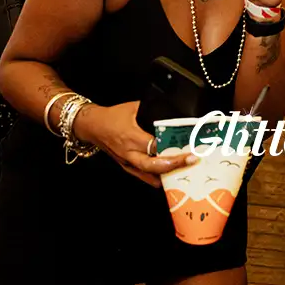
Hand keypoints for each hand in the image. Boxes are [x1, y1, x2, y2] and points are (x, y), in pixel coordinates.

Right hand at [74, 101, 197, 187]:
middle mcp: (129, 153)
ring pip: (150, 176)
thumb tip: (172, 110)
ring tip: (186, 170)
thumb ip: (152, 110)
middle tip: (192, 161)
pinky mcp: (126, 167)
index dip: (172, 147)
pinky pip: (144, 177)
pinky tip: (171, 174)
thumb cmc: (112, 116)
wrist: (92, 126)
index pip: (155, 146)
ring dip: (168, 174)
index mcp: (131, 136)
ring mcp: (127, 163)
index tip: (188, 146)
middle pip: (153, 166)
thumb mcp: (133, 107)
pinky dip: (158, 177)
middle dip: (174, 165)